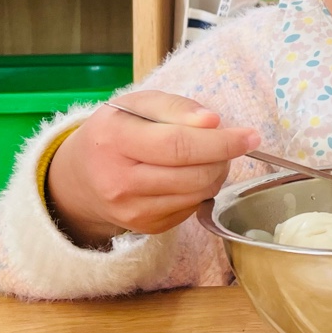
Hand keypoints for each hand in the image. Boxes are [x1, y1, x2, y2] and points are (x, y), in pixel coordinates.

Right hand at [44, 91, 259, 248]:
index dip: (221, 141)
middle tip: (230, 143)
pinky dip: (200, 190)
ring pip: (197, 194)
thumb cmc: (117, 131)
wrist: (81, 176)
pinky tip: (189, 176)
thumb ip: (176, 107)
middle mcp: (119, 181)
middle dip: (223, 157)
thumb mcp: (138, 104)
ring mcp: (131, 211)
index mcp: (114, 140)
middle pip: (193, 174)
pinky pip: (190, 209)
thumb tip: (212, 121)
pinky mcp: (144, 228)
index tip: (250, 136)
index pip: (178, 145)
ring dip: (216, 173)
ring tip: (209, 157)